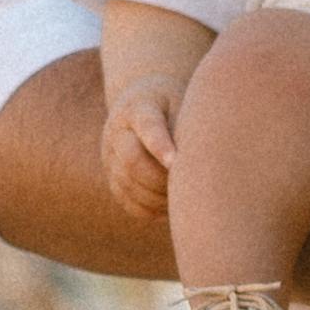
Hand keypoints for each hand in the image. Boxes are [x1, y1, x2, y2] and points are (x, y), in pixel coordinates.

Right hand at [100, 88, 178, 219]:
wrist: (142, 100)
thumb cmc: (174, 103)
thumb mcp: (182, 102)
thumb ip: (186, 129)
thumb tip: (199, 163)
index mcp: (136, 107)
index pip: (146, 126)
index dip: (160, 147)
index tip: (176, 163)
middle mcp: (116, 132)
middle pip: (132, 162)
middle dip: (161, 179)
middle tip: (188, 185)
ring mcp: (110, 156)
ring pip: (129, 187)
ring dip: (159, 198)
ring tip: (184, 197)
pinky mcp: (113, 178)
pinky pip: (129, 202)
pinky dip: (152, 210)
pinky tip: (172, 207)